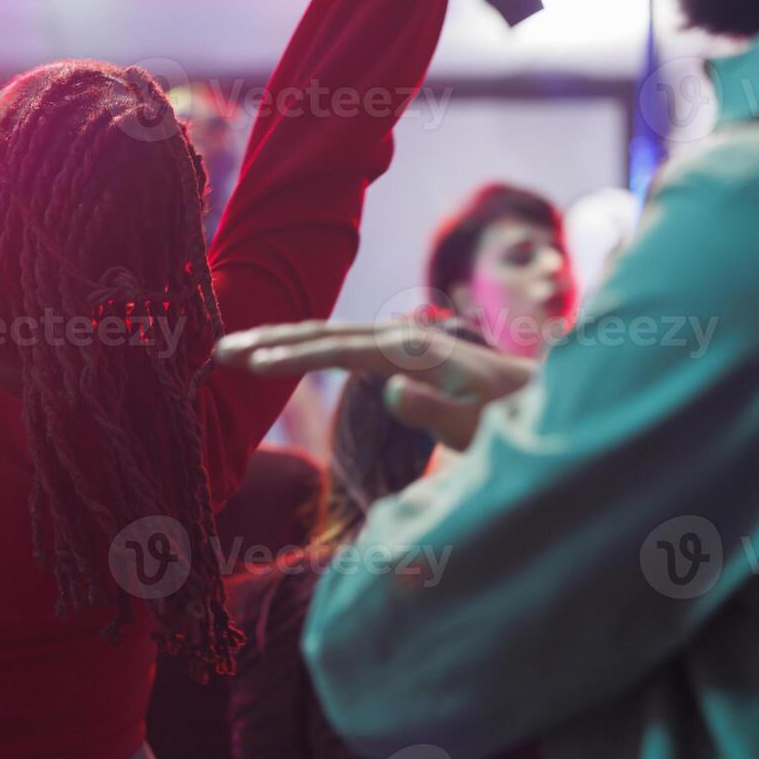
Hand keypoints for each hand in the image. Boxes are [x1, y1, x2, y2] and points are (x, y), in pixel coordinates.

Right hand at [216, 319, 534, 449]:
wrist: (540, 399)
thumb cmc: (509, 421)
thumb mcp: (477, 426)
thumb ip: (436, 411)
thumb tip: (392, 389)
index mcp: (411, 351)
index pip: (337, 350)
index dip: (292, 358)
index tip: (250, 366)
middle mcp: (400, 337)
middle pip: (323, 332)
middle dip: (269, 339)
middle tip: (218, 350)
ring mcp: (398, 342)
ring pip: (327, 335)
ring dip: (280, 340)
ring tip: (235, 349)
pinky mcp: (399, 354)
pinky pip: (341, 346)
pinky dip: (304, 347)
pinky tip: (284, 354)